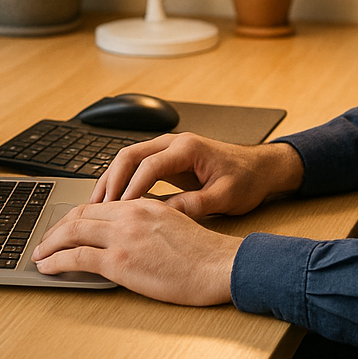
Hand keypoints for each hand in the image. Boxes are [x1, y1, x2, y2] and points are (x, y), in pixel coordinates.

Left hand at [31, 198, 241, 304]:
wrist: (218, 265)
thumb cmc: (204, 254)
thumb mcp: (175, 225)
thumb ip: (150, 223)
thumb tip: (132, 235)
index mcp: (142, 205)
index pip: (97, 204)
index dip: (74, 216)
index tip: (64, 228)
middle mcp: (129, 215)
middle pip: (79, 215)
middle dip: (56, 229)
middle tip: (44, 241)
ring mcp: (123, 238)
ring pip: (71, 233)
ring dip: (48, 244)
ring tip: (37, 255)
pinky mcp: (120, 262)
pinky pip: (76, 258)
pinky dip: (55, 261)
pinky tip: (46, 267)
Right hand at [91, 133, 303, 218]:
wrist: (260, 169)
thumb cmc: (247, 179)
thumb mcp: (225, 197)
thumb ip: (196, 205)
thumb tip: (167, 215)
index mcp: (188, 148)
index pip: (149, 164)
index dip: (132, 187)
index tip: (120, 209)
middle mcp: (174, 142)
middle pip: (130, 155)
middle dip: (111, 181)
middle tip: (97, 208)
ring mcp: (169, 148)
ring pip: (128, 158)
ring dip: (111, 180)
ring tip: (97, 207)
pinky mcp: (167, 159)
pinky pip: (137, 166)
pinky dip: (122, 181)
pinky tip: (113, 201)